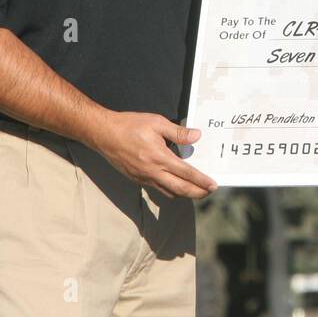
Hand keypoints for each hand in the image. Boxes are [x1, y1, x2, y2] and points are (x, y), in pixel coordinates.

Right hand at [91, 112, 217, 198]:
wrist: (103, 134)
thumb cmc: (130, 125)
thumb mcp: (157, 122)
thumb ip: (178, 132)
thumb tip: (197, 136)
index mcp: (160, 158)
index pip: (187, 173)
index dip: (202, 181)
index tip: (214, 185)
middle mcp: (152, 172)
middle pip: (180, 189)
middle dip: (197, 193)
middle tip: (209, 192)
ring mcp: (143, 178)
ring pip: (168, 193)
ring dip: (184, 194)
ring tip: (196, 190)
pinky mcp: (136, 179)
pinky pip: (157, 189)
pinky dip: (170, 190)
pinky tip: (175, 184)